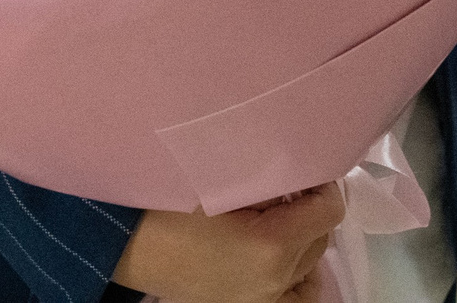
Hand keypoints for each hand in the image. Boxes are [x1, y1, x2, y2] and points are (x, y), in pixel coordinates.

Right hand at [109, 187, 344, 302]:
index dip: (322, 182)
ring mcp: (262, 300)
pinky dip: (297, 270)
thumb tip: (305, 172)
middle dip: (310, 207)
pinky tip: (284, 249)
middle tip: (287, 185)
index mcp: (270, 247)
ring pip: (309, 263)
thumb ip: (273, 177)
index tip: (305, 166)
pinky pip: (294, 292)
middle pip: (321, 237)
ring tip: (280, 214)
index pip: (328, 210)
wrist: (128, 242)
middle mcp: (273, 281)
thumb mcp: (227, 178)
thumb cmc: (173, 201)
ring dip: (303, 235)